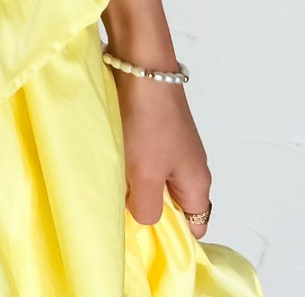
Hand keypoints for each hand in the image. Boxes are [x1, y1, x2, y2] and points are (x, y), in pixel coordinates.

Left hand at [114, 72, 213, 239]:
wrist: (140, 63)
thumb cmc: (148, 122)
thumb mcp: (146, 175)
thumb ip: (147, 208)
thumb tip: (143, 218)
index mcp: (197, 183)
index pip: (195, 226)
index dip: (173, 237)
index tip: (145, 240)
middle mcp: (188, 165)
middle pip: (170, 203)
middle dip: (146, 208)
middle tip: (119, 212)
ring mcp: (169, 144)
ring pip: (151, 178)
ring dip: (131, 182)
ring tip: (110, 184)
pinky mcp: (151, 126)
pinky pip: (139, 156)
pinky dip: (125, 161)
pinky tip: (107, 159)